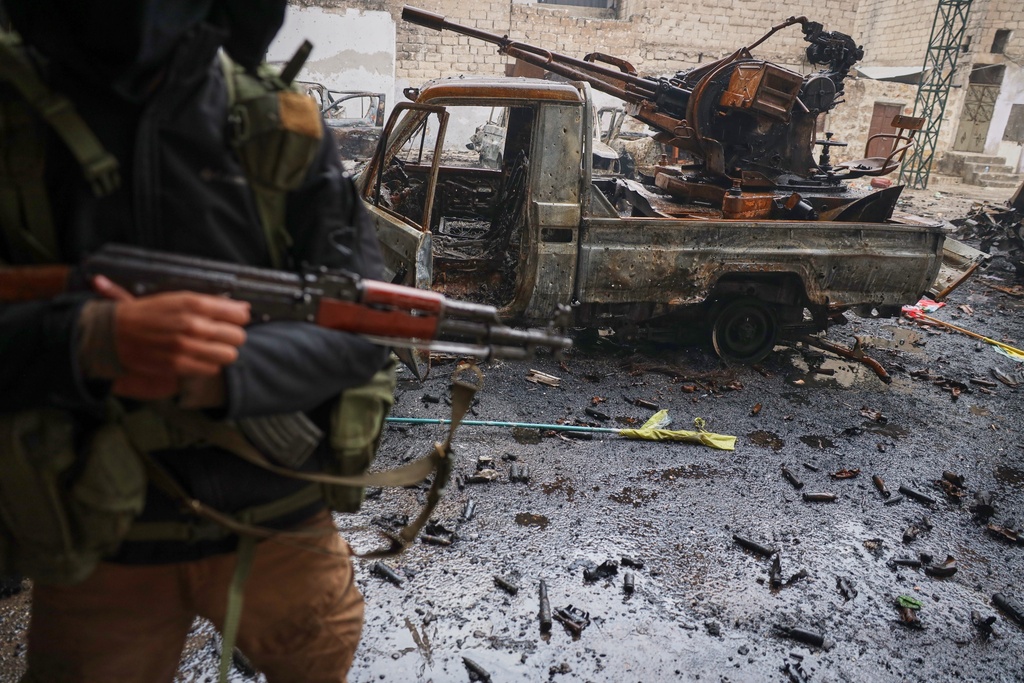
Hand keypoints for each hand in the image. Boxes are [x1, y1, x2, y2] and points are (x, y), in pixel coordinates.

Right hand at [92, 275, 249, 400]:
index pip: (239, 315)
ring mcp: (186, 346)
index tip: (231, 321)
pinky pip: (211, 369)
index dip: (238, 319)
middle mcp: (192, 324)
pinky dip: (207, 365)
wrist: (115, 332)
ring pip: (228, 355)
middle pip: (238, 337)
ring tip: (209, 348)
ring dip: (221, 353)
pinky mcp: (178, 365)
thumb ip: (213, 303)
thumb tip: (244, 308)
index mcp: (194, 303)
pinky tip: (196, 358)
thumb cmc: (149, 313)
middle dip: (231, 337)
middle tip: (219, 337)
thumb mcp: (180, 299)